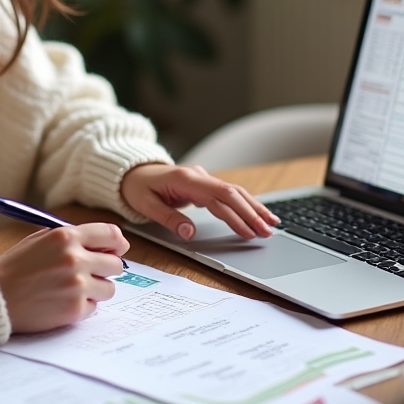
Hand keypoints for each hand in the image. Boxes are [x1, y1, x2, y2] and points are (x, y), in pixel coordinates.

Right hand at [0, 222, 128, 332]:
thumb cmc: (16, 267)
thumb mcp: (42, 239)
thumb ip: (74, 239)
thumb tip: (108, 245)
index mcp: (67, 236)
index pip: (111, 234)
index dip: (117, 242)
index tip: (118, 249)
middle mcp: (75, 259)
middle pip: (116, 264)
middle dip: (106, 268)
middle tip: (92, 273)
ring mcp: (77, 285)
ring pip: (109, 288)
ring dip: (96, 289)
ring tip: (74, 289)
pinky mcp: (74, 309)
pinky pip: (94, 307)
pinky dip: (83, 306)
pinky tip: (63, 301)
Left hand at [120, 163, 279, 240]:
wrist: (131, 170)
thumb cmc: (137, 188)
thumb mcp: (146, 205)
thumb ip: (169, 218)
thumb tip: (190, 233)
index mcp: (185, 179)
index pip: (217, 198)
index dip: (235, 216)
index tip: (249, 232)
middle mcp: (198, 175)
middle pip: (232, 193)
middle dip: (252, 212)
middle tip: (268, 232)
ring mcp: (202, 177)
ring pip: (234, 191)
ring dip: (253, 207)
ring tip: (272, 223)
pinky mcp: (204, 182)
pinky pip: (228, 192)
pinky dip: (245, 202)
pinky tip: (258, 213)